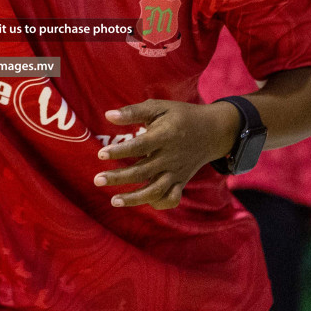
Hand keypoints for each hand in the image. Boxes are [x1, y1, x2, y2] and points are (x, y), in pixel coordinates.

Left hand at [93, 99, 240, 209]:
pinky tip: (143, 203)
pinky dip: (159, 203)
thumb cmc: (180, 116)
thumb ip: (134, 111)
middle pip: (143, 172)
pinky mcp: (181, 181)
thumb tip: (108, 115)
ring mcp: (176, 172)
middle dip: (119, 178)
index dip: (121, 151)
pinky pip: (171, 198)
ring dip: (134, 198)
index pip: (140, 146)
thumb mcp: (159, 107)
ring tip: (113, 200)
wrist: (213, 131)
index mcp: (165, 136)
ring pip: (155, 191)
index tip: (101, 154)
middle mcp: (170, 157)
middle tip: (97, 180)